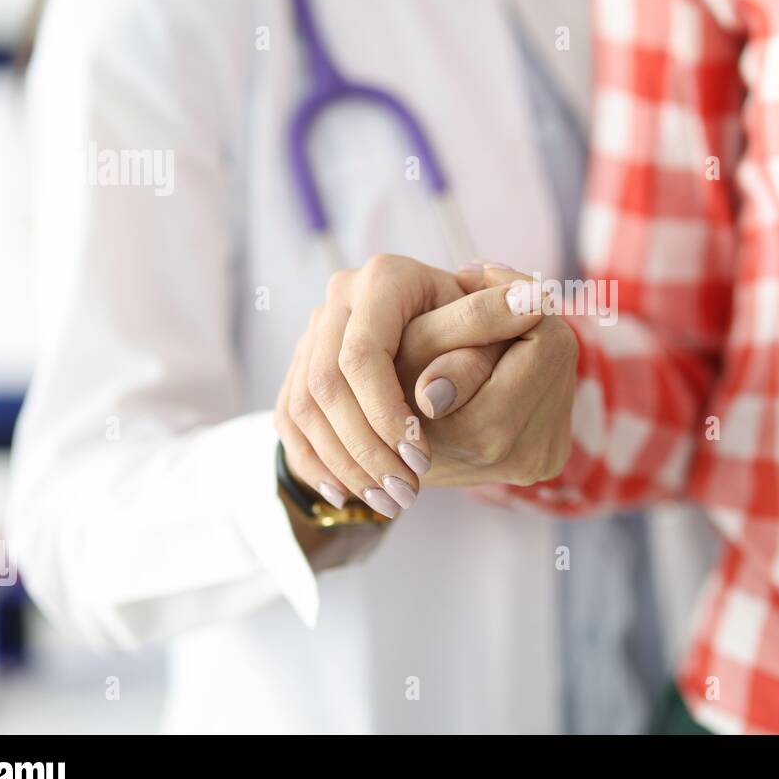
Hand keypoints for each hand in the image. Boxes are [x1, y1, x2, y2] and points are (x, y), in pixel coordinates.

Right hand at [274, 255, 546, 517]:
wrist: (439, 326)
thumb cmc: (475, 326)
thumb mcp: (488, 324)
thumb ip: (489, 330)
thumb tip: (484, 349)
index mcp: (385, 277)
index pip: (363, 356)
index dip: (387, 413)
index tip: (422, 459)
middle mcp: (342, 297)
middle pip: (325, 386)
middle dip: (364, 448)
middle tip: (405, 493)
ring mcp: (313, 332)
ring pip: (302, 408)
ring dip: (343, 465)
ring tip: (386, 502)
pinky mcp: (299, 366)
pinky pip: (288, 422)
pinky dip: (315, 463)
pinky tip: (347, 495)